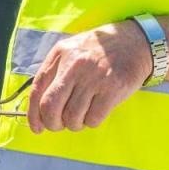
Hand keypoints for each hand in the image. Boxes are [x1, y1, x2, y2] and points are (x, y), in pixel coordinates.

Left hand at [27, 21, 152, 133]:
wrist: (135, 42)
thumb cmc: (100, 51)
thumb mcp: (72, 51)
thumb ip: (55, 73)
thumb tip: (39, 109)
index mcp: (60, 54)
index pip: (37, 89)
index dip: (33, 114)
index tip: (37, 127)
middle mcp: (74, 65)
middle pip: (50, 107)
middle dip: (52, 124)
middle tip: (60, 124)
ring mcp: (94, 77)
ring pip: (72, 117)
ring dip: (75, 124)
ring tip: (82, 115)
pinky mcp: (113, 89)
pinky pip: (93, 119)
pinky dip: (91, 121)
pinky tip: (96, 111)